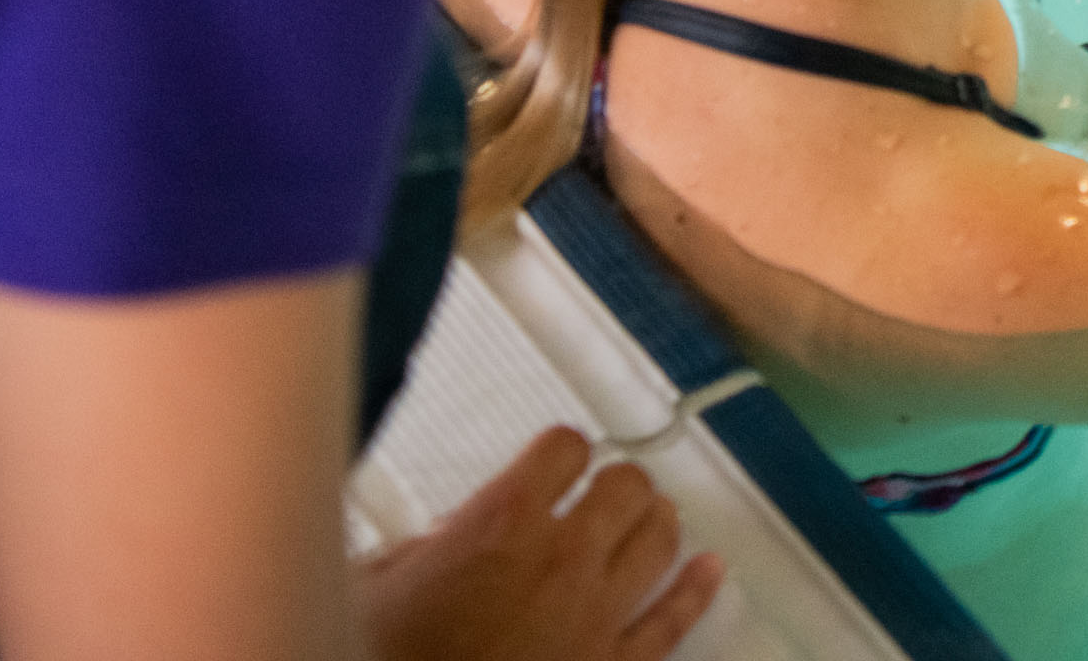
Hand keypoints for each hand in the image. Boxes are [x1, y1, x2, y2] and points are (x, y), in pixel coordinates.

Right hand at [357, 427, 720, 660]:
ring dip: (656, 522)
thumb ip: (427, 546)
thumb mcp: (377, 583)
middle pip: (625, 488)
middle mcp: (561, 557)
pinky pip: (671, 623)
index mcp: (502, 521)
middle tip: (603, 493)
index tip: (555, 463)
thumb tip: (453, 534)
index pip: (564, 448)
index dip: (560, 453)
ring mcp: (594, 615)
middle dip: (615, 485)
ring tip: (651, 516)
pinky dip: (695, 592)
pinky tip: (710, 571)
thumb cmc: (385, 653)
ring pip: (658, 542)